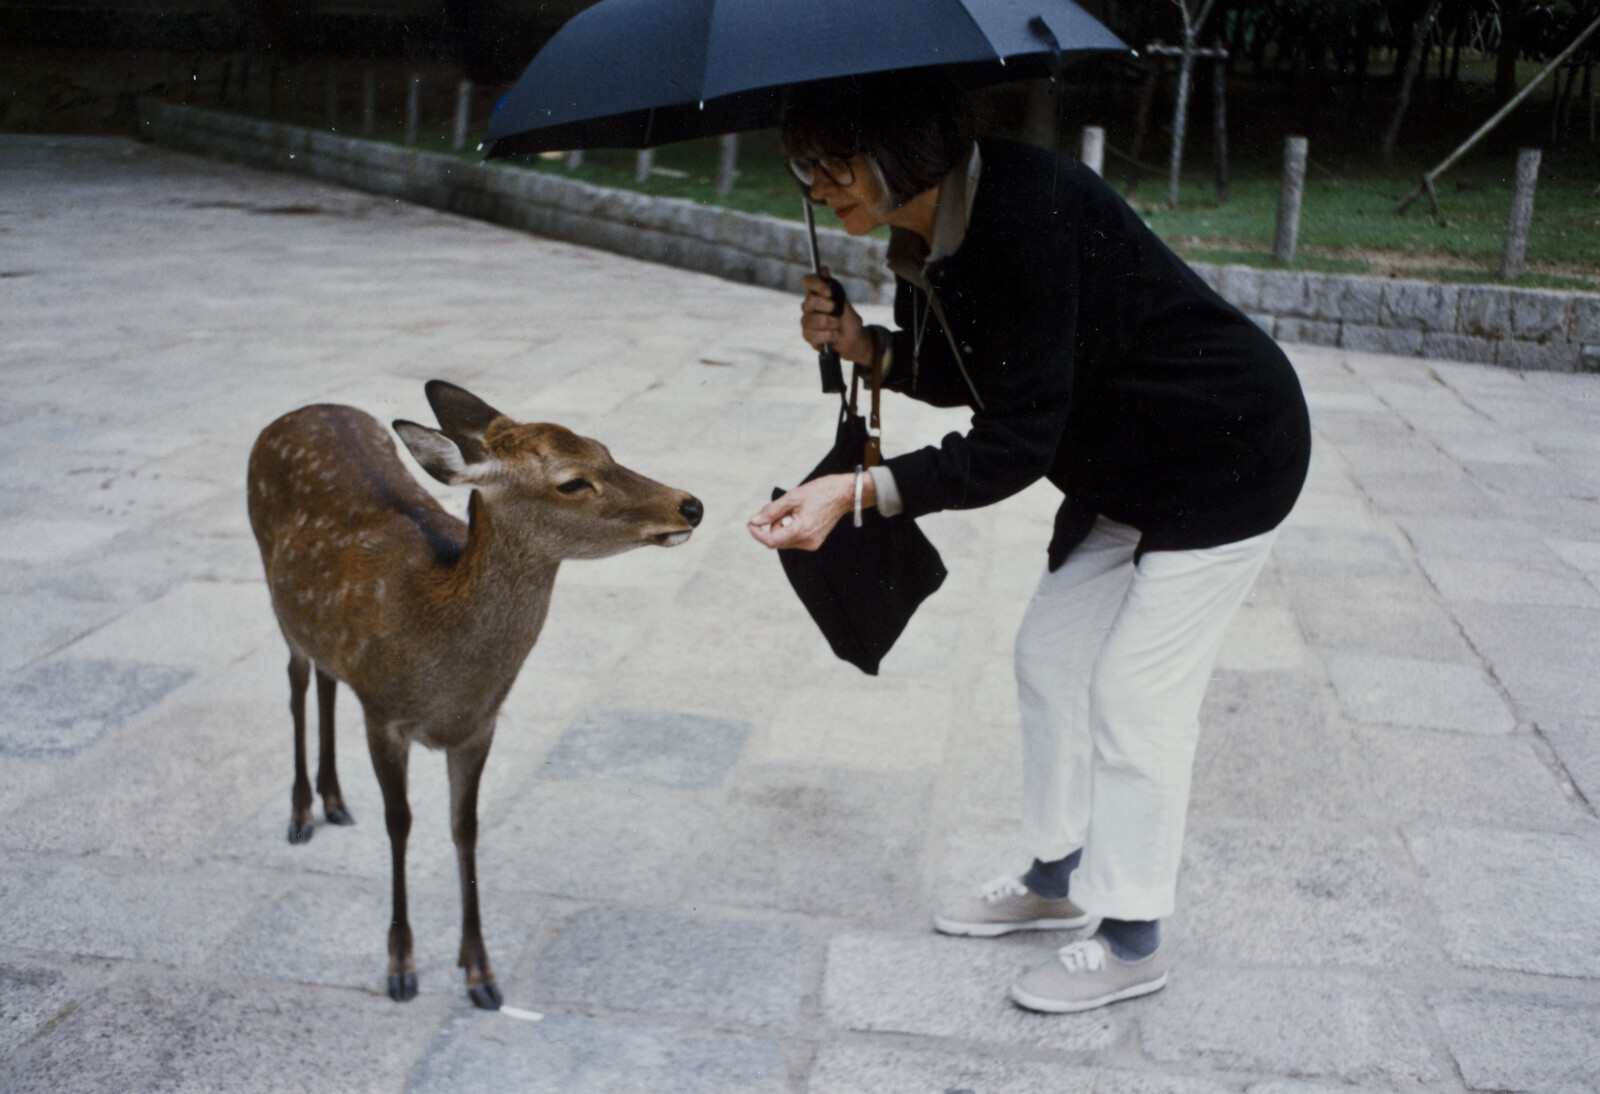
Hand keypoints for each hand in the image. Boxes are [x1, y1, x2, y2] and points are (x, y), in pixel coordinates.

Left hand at [748, 473, 864, 550]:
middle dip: (769, 528)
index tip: (750, 523)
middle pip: (777, 542)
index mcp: (801, 530)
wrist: (843, 494)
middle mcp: (807, 541)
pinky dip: (789, 529)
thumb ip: (771, 511)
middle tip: (773, 510)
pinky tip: (796, 516)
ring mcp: (812, 544)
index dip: (757, 533)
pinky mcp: (814, 542)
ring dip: (779, 528)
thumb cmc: (819, 492)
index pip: (771, 541)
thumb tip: (754, 521)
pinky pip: (793, 540)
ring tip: (789, 510)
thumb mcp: (792, 497)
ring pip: (784, 541)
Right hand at [801, 267, 872, 364]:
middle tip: (838, 314)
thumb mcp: (844, 302)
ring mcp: (806, 321)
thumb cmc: (848, 320)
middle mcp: (808, 306)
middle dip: (829, 308)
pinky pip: (817, 335)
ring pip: (818, 320)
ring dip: (834, 325)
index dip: (817, 285)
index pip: (808, 281)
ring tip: (837, 327)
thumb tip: (823, 269)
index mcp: (817, 294)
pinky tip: (833, 336)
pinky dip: (830, 336)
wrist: (853, 341)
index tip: (829, 292)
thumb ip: (833, 288)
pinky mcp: (807, 336)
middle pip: (811, 301)